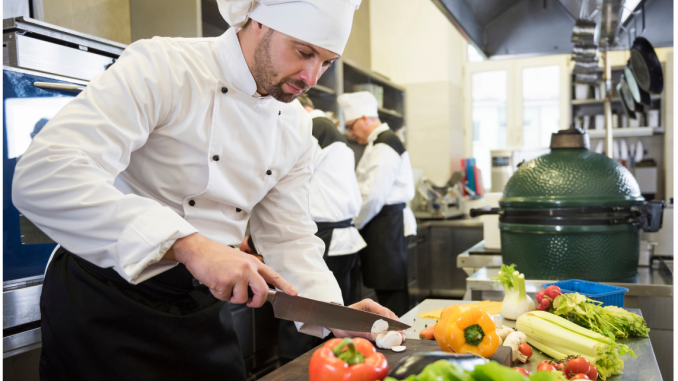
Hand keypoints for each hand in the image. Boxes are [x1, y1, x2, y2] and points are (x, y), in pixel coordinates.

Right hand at [164, 233, 296, 306]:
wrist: (198, 250)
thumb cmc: (216, 256)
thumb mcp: (238, 260)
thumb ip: (249, 272)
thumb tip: (254, 289)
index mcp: (252, 262)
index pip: (273, 275)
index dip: (285, 286)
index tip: (293, 293)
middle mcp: (248, 268)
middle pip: (262, 291)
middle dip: (257, 302)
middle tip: (251, 303)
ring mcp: (237, 275)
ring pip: (241, 299)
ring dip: (231, 297)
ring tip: (223, 285)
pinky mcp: (225, 281)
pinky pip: (225, 298)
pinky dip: (219, 294)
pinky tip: (214, 283)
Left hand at [329, 299, 405, 343]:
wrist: (335, 321)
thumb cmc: (342, 321)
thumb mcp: (352, 327)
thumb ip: (365, 331)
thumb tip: (377, 337)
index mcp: (368, 304)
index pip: (382, 311)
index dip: (390, 321)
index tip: (395, 329)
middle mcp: (373, 307)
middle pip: (389, 314)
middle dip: (396, 325)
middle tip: (401, 334)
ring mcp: (375, 312)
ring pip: (390, 318)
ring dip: (395, 328)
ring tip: (400, 337)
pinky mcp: (376, 318)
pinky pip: (386, 322)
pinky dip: (391, 329)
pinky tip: (395, 336)